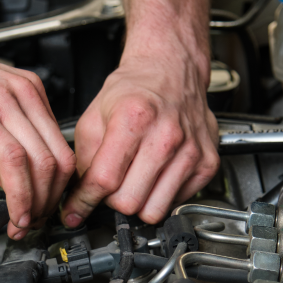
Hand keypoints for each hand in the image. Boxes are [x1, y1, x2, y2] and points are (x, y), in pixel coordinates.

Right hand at [0, 35, 75, 238]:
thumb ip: (0, 152)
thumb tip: (16, 184)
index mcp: (26, 91)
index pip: (60, 147)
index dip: (56, 188)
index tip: (42, 209)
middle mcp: (21, 92)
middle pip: (60, 158)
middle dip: (51, 201)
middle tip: (34, 223)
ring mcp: (2, 101)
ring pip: (42, 163)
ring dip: (36, 204)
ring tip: (21, 223)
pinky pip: (13, 161)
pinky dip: (19, 195)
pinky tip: (12, 212)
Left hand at [62, 53, 218, 225]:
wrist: (171, 70)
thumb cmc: (134, 90)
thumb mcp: (93, 116)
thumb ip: (83, 160)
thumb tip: (78, 198)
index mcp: (134, 119)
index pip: (104, 180)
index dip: (84, 201)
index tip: (75, 211)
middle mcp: (167, 136)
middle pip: (130, 202)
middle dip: (112, 201)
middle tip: (111, 187)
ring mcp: (191, 152)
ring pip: (154, 210)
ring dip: (139, 202)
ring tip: (133, 182)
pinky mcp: (207, 164)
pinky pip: (176, 202)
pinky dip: (161, 196)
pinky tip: (156, 175)